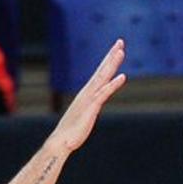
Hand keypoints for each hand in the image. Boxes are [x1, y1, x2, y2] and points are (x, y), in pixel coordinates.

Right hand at [47, 39, 126, 154]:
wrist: (60, 142)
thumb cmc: (71, 132)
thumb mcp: (84, 116)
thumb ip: (89, 109)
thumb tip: (91, 108)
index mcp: (87, 94)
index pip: (100, 73)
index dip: (108, 60)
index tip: (116, 49)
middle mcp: (87, 93)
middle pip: (102, 70)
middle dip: (111, 55)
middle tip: (120, 41)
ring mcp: (89, 99)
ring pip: (103, 77)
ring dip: (112, 64)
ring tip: (121, 51)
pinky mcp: (91, 109)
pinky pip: (103, 94)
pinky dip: (112, 84)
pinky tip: (122, 77)